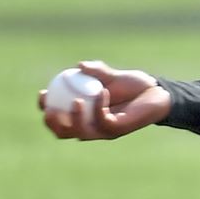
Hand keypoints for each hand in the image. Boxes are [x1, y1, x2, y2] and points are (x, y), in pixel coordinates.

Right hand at [38, 60, 171, 139]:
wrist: (157, 92)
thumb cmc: (133, 85)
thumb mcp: (112, 76)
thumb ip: (96, 71)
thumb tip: (80, 65)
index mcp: (84, 114)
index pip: (59, 117)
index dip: (46, 108)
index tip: (42, 93)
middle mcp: (91, 126)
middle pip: (63, 132)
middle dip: (52, 122)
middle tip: (49, 108)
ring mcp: (104, 130)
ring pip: (80, 132)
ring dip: (73, 119)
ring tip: (75, 101)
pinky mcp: (117, 129)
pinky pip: (102, 120)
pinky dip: (98, 106)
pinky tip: (102, 91)